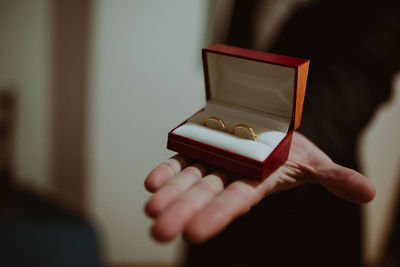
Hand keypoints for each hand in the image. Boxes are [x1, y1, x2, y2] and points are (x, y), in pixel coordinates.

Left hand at [144, 132, 374, 242]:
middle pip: (205, 195)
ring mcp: (213, 162)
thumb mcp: (315, 163)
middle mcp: (231, 175)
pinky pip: (182, 159)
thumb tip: (368, 192)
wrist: (270, 132)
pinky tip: (151, 184)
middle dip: (183, 212)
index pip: (236, 201)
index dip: (218, 215)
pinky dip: (167, 171)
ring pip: (189, 180)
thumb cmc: (292, 151)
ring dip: (168, 195)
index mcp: (256, 181)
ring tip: (150, 211)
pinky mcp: (200, 148)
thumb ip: (334, 178)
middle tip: (159, 231)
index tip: (195, 233)